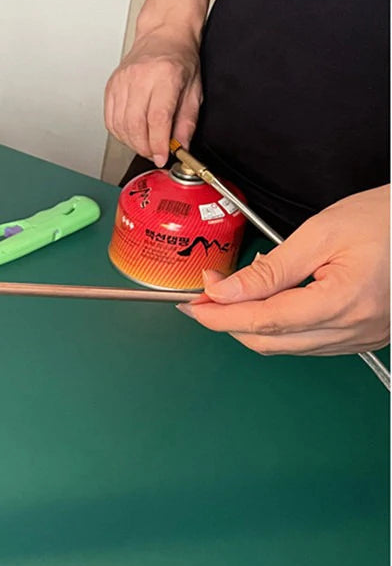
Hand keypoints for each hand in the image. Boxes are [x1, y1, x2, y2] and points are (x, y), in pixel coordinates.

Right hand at [104, 24, 201, 166]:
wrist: (163, 35)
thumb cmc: (179, 58)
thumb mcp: (194, 90)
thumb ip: (187, 121)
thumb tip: (181, 147)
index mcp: (165, 76)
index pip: (157, 119)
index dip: (158, 144)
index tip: (163, 157)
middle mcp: (139, 77)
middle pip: (135, 125)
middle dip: (145, 147)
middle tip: (155, 153)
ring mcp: (121, 81)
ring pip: (120, 126)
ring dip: (132, 142)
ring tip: (145, 144)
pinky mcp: (111, 87)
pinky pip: (110, 120)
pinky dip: (120, 133)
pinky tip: (132, 134)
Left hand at [177, 185, 389, 355]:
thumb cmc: (386, 219)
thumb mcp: (320, 233)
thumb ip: (270, 269)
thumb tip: (225, 291)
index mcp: (343, 303)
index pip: (263, 321)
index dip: (221, 316)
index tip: (193, 305)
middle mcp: (354, 330)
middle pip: (271, 341)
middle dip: (229, 322)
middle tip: (203, 299)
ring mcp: (361, 337)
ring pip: (288, 346)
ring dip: (252, 325)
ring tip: (232, 295)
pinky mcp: (363, 335)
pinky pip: (309, 342)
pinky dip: (280, 326)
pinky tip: (269, 301)